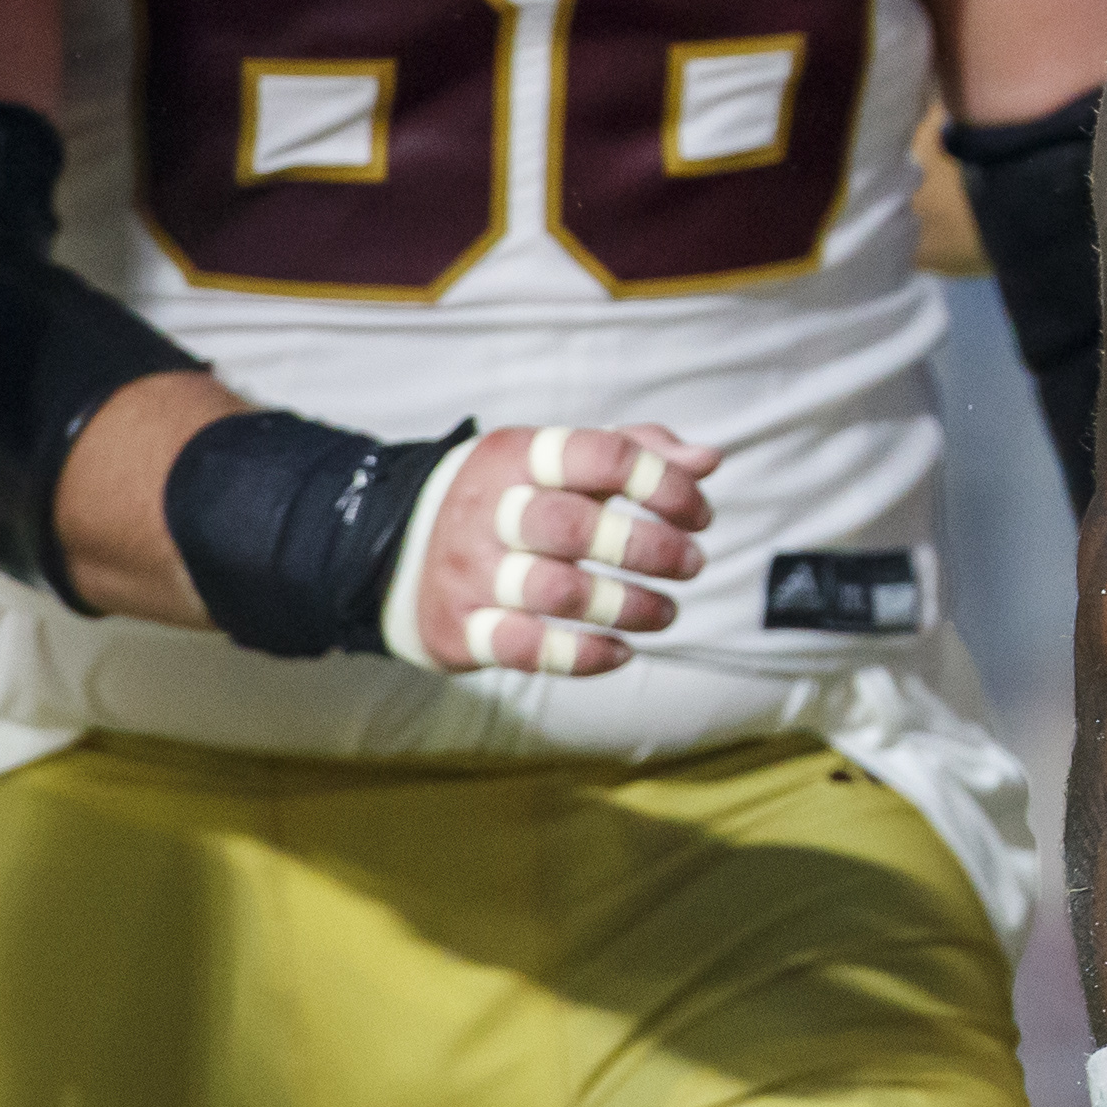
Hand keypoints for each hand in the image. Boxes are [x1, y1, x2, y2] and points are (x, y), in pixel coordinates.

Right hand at [387, 424, 720, 675]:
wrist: (397, 548)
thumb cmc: (511, 499)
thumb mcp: (561, 461)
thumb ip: (636, 451)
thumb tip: (708, 460)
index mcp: (521, 456)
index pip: (602, 455)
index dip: (665, 483)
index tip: (699, 514)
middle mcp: (490, 510)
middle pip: (576, 526)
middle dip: (649, 548)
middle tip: (692, 564)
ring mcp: (471, 571)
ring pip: (557, 592)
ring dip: (630, 606)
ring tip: (668, 611)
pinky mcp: (461, 628)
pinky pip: (528, 649)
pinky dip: (585, 656)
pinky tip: (622, 650)